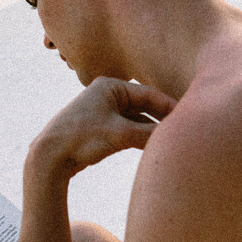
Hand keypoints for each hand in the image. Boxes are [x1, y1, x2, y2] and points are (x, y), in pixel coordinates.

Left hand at [28, 77, 177, 179]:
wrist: (50, 156)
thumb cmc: (81, 138)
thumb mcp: (120, 135)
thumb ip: (149, 133)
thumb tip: (176, 135)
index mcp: (110, 86)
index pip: (149, 94)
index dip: (171, 106)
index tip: (191, 118)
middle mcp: (108, 94)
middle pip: (145, 105)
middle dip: (164, 118)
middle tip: (186, 130)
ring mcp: (105, 110)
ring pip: (138, 119)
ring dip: (153, 129)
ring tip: (174, 140)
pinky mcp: (102, 127)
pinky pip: (130, 129)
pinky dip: (142, 136)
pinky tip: (154, 146)